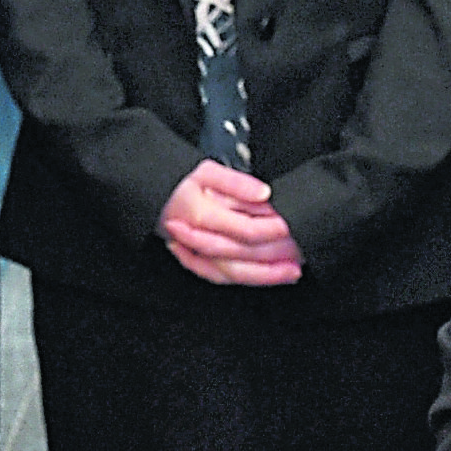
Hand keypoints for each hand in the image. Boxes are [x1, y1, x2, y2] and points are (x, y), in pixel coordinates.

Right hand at [159, 157, 304, 287]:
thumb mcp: (205, 171)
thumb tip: (263, 193)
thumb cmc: (176, 184)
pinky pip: (222, 277)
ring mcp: (196, 255)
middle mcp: (198, 240)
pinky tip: (267, 276)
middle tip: (301, 255)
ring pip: (234, 273)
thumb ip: (235, 182)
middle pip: (243, 257)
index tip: (291, 226)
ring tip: (291, 272)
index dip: (271, 231)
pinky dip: (246, 279)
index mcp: (202, 215)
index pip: (245, 230)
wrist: (150, 199)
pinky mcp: (197, 262)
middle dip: (274, 259)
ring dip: (265, 276)